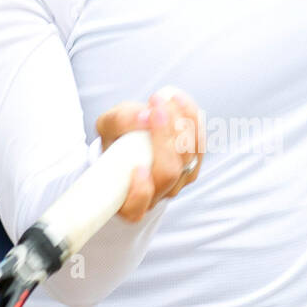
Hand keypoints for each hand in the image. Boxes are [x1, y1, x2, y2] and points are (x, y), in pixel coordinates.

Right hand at [95, 88, 203, 222]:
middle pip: (167, 173)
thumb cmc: (116, 139)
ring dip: (180, 123)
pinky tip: (179, 101)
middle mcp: (154, 196)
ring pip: (187, 158)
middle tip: (154, 109)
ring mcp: (177, 183)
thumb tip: (144, 117)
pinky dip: (192, 121)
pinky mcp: (193, 166)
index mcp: (125, 199)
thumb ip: (120, 122)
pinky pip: (199, 146)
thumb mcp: (107, 127)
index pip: (135, 207)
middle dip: (163, 138)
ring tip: (166, 99)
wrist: (132, 138)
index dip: (139, 192)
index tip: (138, 168)